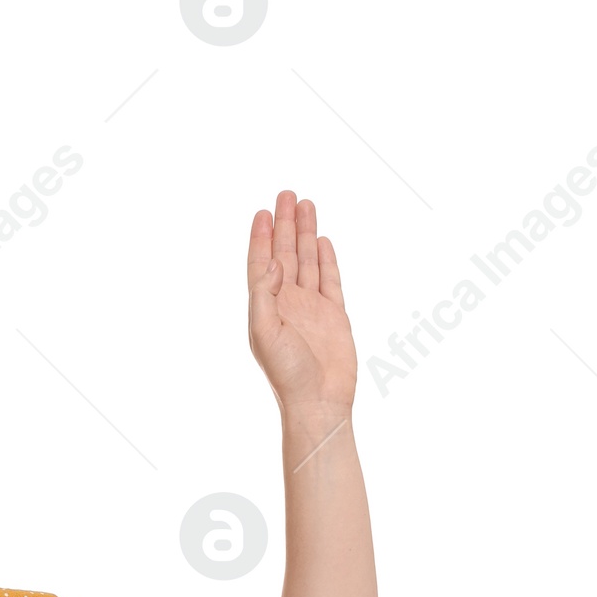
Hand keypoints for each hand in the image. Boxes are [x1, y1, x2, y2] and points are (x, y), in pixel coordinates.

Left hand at [247, 190, 356, 417]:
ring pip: (308, 261)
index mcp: (266, 307)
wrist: (319, 403)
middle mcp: (288, 304)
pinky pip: (330, 279)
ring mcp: (312, 308)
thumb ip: (264, 295)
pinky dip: (326, 259)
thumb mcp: (265, 333)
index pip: (261, 264)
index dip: (261, 237)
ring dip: (305, 234)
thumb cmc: (288, 375)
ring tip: (306, 204)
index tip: (263, 211)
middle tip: (286, 194)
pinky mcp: (335, 315)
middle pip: (285, 254)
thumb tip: (274, 263)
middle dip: (285, 224)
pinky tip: (322, 241)